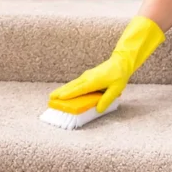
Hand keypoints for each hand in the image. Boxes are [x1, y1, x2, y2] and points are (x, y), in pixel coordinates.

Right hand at [50, 16, 164, 111]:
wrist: (120, 62)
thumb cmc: (119, 76)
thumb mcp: (116, 90)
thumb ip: (107, 100)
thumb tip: (98, 109)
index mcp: (94, 81)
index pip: (79, 89)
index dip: (69, 94)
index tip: (59, 97)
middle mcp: (87, 78)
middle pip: (72, 86)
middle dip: (61, 92)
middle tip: (51, 98)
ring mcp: (86, 76)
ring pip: (72, 84)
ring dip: (63, 89)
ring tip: (54, 95)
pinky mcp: (87, 76)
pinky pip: (76, 83)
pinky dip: (69, 87)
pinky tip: (65, 91)